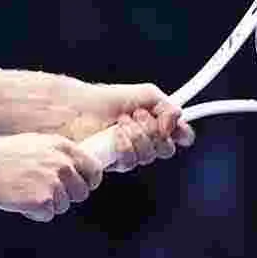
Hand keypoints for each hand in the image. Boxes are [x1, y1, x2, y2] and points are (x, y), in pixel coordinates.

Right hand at [0, 133, 103, 221]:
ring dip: (48, 204)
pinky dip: (35, 212)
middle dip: (66, 196)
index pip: (94, 168)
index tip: (83, 185)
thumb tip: (73, 167)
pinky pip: (47, 215)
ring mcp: (54, 183)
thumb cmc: (0, 155)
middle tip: (45, 191)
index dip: (88, 181)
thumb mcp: (34, 143)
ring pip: (63, 206)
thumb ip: (56, 154)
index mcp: (62, 146)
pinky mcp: (43, 201)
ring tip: (27, 191)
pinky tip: (21, 199)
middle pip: (81, 192)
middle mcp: (62, 164)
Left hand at [58, 83, 195, 172]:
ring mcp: (127, 154)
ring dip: (137, 136)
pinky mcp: (113, 164)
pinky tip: (115, 135)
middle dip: (153, 131)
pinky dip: (124, 146)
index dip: (179, 134)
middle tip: (138, 116)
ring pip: (147, 156)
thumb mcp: (143, 94)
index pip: (176, 136)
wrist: (77, 109)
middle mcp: (142, 141)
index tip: (175, 126)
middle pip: (165, 149)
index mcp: (152, 125)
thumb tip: (178, 120)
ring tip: (122, 122)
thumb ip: (166, 105)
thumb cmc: (103, 100)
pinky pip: (129, 163)